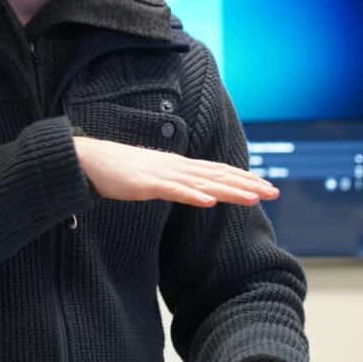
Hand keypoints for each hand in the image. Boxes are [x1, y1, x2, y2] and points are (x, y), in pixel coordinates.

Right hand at [73, 136, 278, 207]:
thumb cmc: (118, 170)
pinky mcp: (146, 183)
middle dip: (247, 184)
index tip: (265, 187)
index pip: (217, 171)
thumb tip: (193, 192)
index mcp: (179, 165)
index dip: (242, 178)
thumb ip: (173, 182)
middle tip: (274, 192)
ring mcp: (162, 174)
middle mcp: (176, 166)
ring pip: (202, 183)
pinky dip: (193, 195)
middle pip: (217, 175)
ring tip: (253, 197)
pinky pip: (173, 191)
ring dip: (229, 190)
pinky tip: (209, 202)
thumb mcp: (152, 177)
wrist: (88, 159)